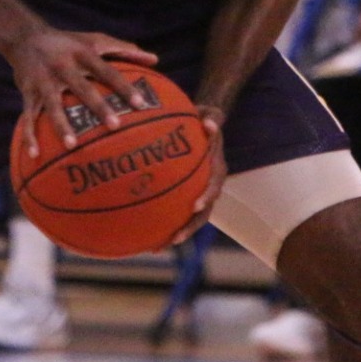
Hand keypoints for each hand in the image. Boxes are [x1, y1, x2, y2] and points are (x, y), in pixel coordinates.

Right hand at [4, 28, 156, 157]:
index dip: (124, 87)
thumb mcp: (96, 40)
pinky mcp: (27, 91)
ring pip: (52, 105)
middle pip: (82, 88)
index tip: (141, 104)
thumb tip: (155, 60)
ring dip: (61, 125)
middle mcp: (63, 66)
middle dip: (98, 106)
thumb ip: (125, 49)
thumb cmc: (69, 43)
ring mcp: (43, 80)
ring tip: (72, 146)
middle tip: (115, 126)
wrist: (24, 36)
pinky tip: (35, 155)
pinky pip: (28, 115)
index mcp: (83, 54)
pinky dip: (29, 135)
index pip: (107, 71)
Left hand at [167, 105, 225, 247]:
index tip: (196, 205)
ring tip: (157, 247)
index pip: (214, 185)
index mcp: (217, 168)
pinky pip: (176, 211)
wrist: (204, 127)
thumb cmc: (204, 119)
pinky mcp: (186, 194)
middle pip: (203, 212)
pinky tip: (144, 236)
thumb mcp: (211, 114)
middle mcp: (210, 185)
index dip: (207, 196)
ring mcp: (198, 192)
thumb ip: (213, 117)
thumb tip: (209, 124)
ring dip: (176, 234)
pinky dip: (163, 224)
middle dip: (190, 227)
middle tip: (176, 239)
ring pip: (190, 219)